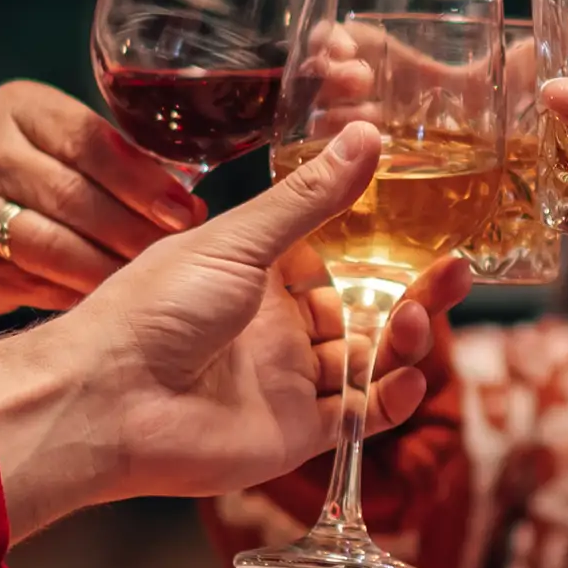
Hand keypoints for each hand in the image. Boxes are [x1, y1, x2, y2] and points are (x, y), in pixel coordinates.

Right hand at [0, 80, 207, 332]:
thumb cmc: (32, 187)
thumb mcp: (66, 155)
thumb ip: (121, 167)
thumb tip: (190, 209)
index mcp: (23, 106)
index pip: (91, 140)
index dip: (142, 180)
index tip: (185, 214)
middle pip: (71, 193)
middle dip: (130, 230)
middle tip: (173, 258)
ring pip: (46, 241)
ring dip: (102, 269)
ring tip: (143, 285)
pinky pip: (23, 275)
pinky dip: (68, 291)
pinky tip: (101, 303)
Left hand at [0, 120, 468, 536]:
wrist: (110, 399)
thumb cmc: (155, 308)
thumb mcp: (239, 241)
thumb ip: (310, 198)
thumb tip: (369, 133)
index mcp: (260, 274)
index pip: (338, 257)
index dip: (384, 247)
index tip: (430, 225)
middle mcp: (278, 327)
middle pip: (365, 309)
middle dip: (414, 292)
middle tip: (457, 270)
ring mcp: (289, 381)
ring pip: (370, 361)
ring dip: (404, 341)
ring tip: (418, 321)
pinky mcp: (295, 434)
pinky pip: (359, 419)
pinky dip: (390, 401)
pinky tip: (408, 378)